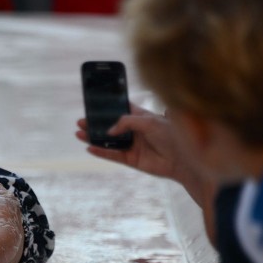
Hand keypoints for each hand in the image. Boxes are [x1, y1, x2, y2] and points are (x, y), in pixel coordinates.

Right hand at [75, 104, 218, 215]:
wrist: (183, 159)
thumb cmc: (171, 136)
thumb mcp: (148, 121)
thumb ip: (127, 122)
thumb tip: (110, 130)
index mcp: (140, 117)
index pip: (121, 109)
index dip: (108, 106)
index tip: (93, 103)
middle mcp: (134, 130)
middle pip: (110, 126)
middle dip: (95, 123)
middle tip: (81, 121)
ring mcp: (132, 145)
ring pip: (108, 140)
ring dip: (94, 137)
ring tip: (79, 133)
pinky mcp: (131, 159)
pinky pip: (112, 155)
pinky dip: (101, 151)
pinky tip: (90, 147)